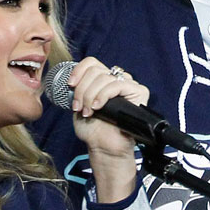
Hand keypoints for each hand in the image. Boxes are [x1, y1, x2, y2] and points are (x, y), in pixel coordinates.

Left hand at [67, 57, 150, 202]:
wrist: (103, 147)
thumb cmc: (93, 129)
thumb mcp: (79, 104)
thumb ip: (78, 88)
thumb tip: (73, 77)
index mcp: (103, 80)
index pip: (92, 62)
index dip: (79, 71)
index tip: (70, 85)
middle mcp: (117, 80)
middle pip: (96, 70)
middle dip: (83, 89)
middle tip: (79, 106)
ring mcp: (128, 85)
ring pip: (104, 78)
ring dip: (90, 95)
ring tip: (88, 111)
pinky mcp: (138, 92)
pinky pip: (117, 85)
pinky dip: (103, 95)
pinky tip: (98, 107)